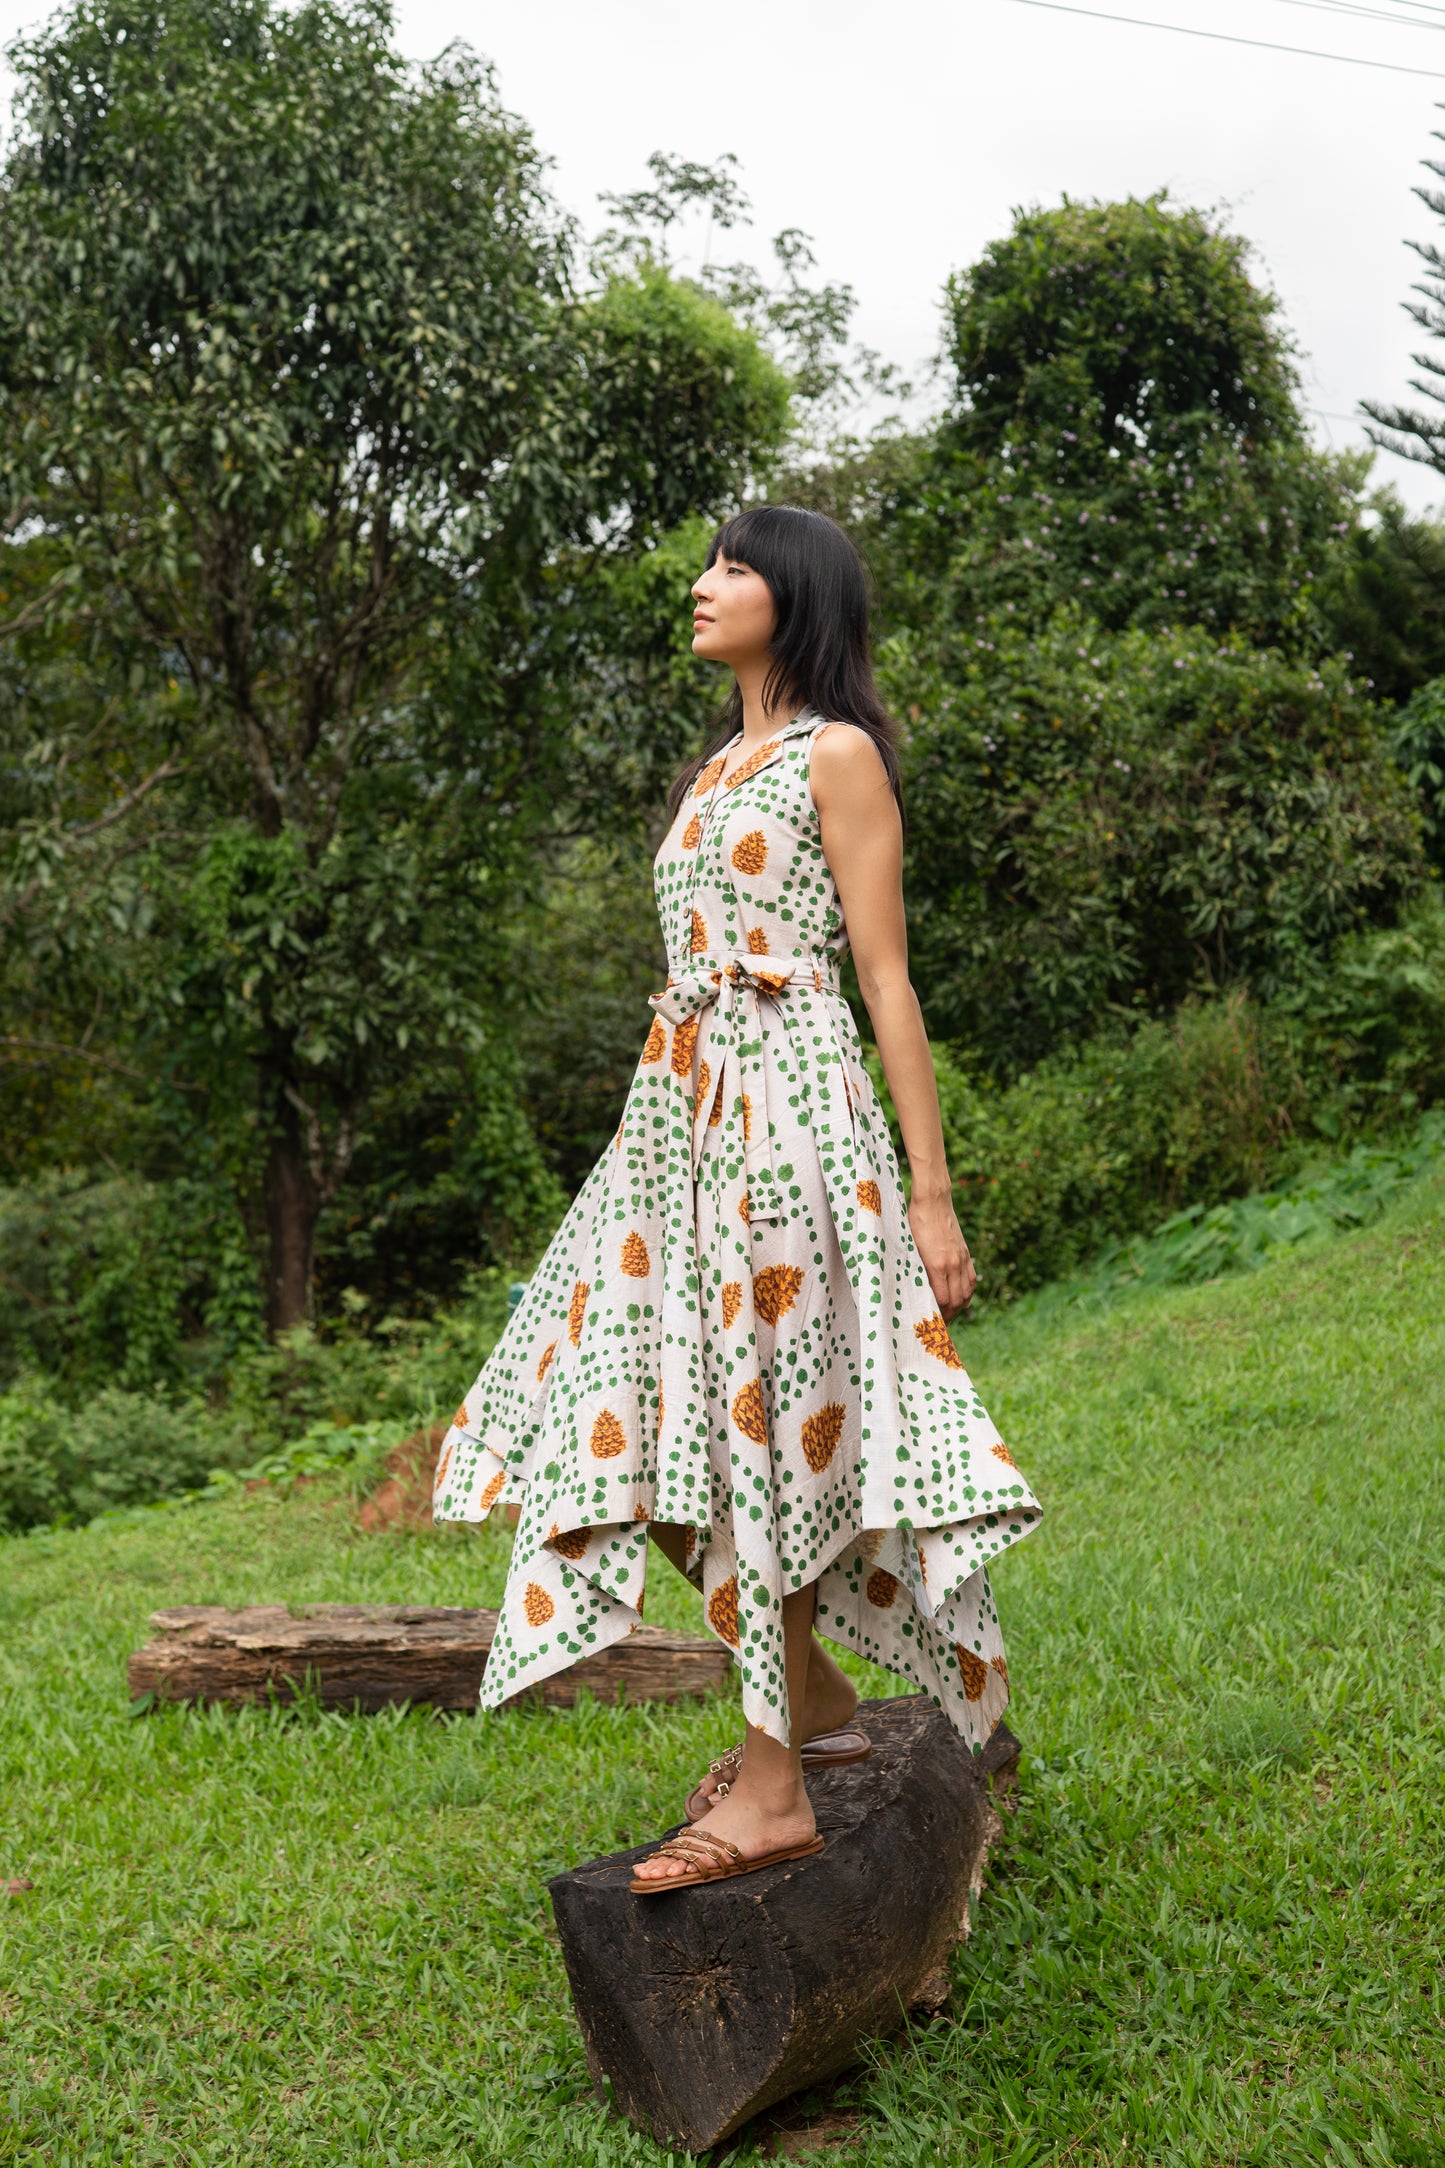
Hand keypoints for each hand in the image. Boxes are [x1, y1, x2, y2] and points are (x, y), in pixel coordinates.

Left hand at [908, 1189, 976, 1321]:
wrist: (933, 1201)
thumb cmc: (915, 1223)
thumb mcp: (910, 1248)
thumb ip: (915, 1269)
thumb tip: (913, 1290)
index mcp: (937, 1265)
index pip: (942, 1300)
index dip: (939, 1315)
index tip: (931, 1323)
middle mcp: (953, 1264)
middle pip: (956, 1300)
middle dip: (949, 1316)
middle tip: (939, 1325)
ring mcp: (962, 1259)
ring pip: (966, 1292)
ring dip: (959, 1307)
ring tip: (949, 1315)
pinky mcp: (965, 1253)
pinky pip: (971, 1279)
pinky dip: (968, 1293)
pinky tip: (963, 1300)